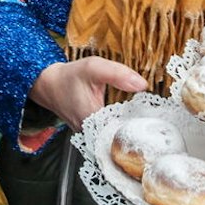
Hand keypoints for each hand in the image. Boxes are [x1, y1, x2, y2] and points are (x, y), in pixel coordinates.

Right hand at [28, 57, 146, 130]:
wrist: (49, 85)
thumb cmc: (69, 77)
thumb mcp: (93, 68)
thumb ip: (117, 74)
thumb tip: (142, 84)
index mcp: (93, 121)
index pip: (125, 131)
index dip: (141, 124)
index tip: (154, 117)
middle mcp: (91, 133)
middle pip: (122, 137)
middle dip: (138, 128)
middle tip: (155, 119)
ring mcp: (90, 136)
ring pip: (116, 137)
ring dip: (129, 128)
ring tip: (145, 119)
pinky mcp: (91, 134)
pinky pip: (110, 134)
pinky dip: (119, 127)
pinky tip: (129, 119)